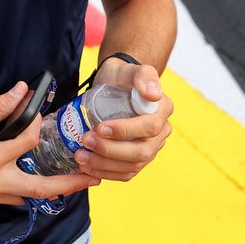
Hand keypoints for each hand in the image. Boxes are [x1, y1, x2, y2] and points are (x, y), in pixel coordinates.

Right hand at [0, 82, 96, 210]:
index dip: (35, 123)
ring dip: (47, 189)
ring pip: (24, 197)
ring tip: (68, 181)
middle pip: (40, 189)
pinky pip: (7, 198)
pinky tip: (27, 178)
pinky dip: (21, 189)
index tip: (37, 112)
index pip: (25, 142)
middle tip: (92, 177)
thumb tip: (19, 92)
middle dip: (69, 184)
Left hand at [73, 59, 172, 181]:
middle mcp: (160, 133)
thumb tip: (153, 94)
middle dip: (111, 151)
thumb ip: (144, 75)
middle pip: (141, 152)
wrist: (114, 85)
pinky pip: (126, 173)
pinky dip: (106, 173)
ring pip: (132, 166)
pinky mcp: (137, 159)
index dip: (125, 131)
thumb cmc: (122, 76)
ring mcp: (150, 148)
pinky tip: (87, 168)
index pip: (149, 128)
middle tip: (86, 141)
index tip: (100, 127)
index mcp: (163, 111)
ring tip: (81, 157)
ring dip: (104, 165)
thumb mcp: (130, 70)